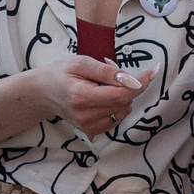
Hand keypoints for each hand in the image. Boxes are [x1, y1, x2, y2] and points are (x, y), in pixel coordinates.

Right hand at [36, 54, 153, 135]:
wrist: (43, 92)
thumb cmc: (60, 73)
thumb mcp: (81, 63)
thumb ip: (107, 71)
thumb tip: (131, 79)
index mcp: (81, 96)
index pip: (120, 95)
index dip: (139, 84)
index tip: (151, 73)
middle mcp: (85, 116)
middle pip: (123, 103)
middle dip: (129, 87)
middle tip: (116, 73)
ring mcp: (88, 126)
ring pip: (122, 112)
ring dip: (123, 97)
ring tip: (104, 85)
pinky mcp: (92, 131)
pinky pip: (116, 118)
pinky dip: (116, 106)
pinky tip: (103, 97)